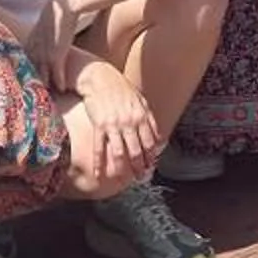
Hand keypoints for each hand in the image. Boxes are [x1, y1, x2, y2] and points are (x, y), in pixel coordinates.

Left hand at [24, 0, 87, 90]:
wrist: (67, 4)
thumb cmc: (57, 12)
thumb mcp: (44, 24)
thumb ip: (40, 34)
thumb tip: (43, 38)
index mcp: (30, 42)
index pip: (23, 62)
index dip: (21, 74)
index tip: (20, 84)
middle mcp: (35, 49)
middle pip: (29, 71)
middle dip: (28, 84)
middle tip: (27, 98)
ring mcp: (46, 52)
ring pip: (41, 74)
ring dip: (43, 86)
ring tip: (44, 99)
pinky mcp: (58, 53)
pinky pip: (56, 72)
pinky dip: (58, 81)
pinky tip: (60, 89)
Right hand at [76, 59, 158, 184]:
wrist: (100, 77)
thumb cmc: (120, 88)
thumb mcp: (140, 101)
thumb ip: (149, 119)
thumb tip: (158, 136)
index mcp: (142, 116)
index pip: (150, 142)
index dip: (151, 156)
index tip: (151, 167)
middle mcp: (130, 122)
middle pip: (136, 150)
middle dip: (139, 167)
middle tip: (139, 178)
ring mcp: (114, 124)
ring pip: (120, 153)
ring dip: (122, 169)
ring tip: (123, 180)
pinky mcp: (99, 125)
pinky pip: (99, 148)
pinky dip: (99, 163)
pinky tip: (99, 174)